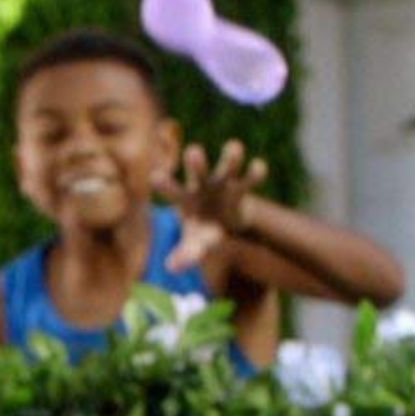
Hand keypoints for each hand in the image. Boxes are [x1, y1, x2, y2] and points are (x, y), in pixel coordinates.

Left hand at [155, 140, 268, 272]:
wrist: (226, 223)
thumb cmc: (203, 232)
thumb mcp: (194, 245)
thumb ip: (185, 255)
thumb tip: (171, 268)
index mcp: (184, 198)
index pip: (172, 190)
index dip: (165, 184)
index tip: (156, 177)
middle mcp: (202, 184)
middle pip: (198, 170)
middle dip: (197, 162)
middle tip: (194, 152)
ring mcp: (223, 183)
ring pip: (227, 165)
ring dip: (231, 157)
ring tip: (235, 148)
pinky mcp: (243, 187)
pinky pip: (251, 177)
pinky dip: (256, 172)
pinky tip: (258, 168)